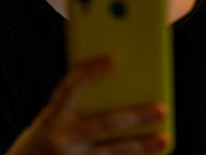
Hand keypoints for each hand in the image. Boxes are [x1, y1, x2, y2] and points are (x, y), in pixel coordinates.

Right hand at [6, 57, 168, 154]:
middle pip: (103, 124)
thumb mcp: (49, 119)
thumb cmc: (40, 139)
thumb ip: (74, 104)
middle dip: (134, 117)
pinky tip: (151, 154)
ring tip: (164, 137)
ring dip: (141, 145)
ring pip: (113, 152)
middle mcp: (62, 140)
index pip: (69, 89)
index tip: (112, 60)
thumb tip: (115, 82)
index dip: (88, 74)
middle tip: (161, 108)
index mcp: (51, 118)